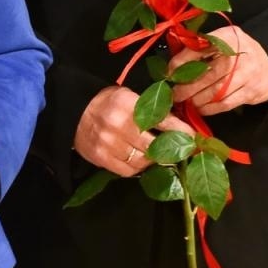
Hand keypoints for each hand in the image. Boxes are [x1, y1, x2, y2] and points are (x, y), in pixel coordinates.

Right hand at [74, 86, 195, 176]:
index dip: (181, 131)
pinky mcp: (101, 158)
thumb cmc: (107, 103)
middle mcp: (118, 124)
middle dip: (171, 151)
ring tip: (156, 155)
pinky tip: (138, 160)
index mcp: (128, 104)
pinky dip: (138, 168)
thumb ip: (150, 109)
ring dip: (154, 160)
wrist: (73, 112)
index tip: (194, 139)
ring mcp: (108, 143)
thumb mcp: (128, 96)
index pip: (161, 120)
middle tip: (179, 152)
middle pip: (154, 146)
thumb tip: (179, 126)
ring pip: (143, 161)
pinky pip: (128, 171)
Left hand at [169, 26, 267, 114]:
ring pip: (216, 91)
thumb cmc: (237, 52)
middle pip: (208, 74)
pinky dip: (210, 108)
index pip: (200, 48)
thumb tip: (173, 65)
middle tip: (174, 94)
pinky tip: (200, 109)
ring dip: (196, 100)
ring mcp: (248, 74)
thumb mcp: (221, 40)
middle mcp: (240, 54)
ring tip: (184, 103)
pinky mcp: (252, 91)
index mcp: (228, 36)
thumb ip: (200, 47)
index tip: (169, 72)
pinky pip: (226, 103)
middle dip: (187, 87)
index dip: (182, 61)